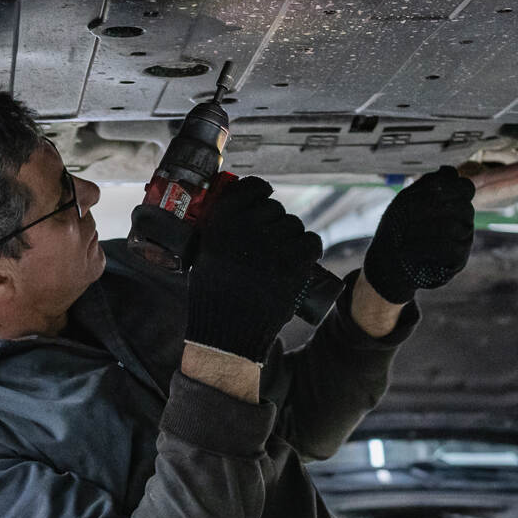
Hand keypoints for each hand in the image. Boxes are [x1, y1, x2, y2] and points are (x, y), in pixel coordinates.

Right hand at [185, 177, 322, 362]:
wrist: (226, 331)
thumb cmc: (213, 294)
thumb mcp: (205, 252)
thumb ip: (221, 228)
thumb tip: (245, 207)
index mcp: (222, 219)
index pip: (253, 187)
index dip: (261, 194)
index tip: (262, 203)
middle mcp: (248, 225)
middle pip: (276, 208)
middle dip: (274, 224)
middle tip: (268, 245)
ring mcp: (273, 243)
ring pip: (294, 225)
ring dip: (291, 238)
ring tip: (279, 259)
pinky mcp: (295, 261)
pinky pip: (311, 241)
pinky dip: (308, 250)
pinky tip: (298, 262)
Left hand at [363, 166, 476, 304]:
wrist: (388, 260)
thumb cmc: (399, 228)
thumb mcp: (407, 200)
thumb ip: (427, 183)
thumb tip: (448, 170)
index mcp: (454, 202)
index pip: (465, 187)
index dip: (448, 186)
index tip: (425, 191)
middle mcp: (464, 220)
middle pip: (462, 207)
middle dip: (430, 208)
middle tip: (406, 213)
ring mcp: (464, 239)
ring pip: (453, 227)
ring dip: (423, 228)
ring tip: (403, 234)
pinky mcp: (459, 259)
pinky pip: (449, 248)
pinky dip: (424, 246)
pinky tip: (407, 248)